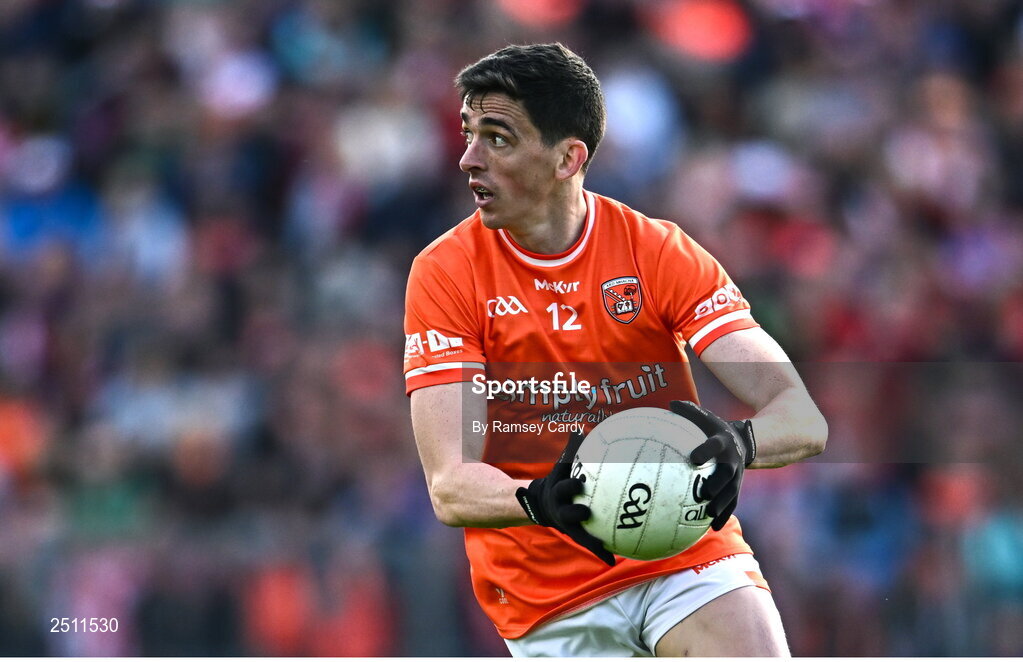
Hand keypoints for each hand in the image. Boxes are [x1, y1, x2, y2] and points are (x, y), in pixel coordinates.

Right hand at [515, 431, 615, 565]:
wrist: (542, 505)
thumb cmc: (558, 481)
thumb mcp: (560, 467)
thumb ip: (570, 450)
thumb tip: (578, 429)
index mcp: (558, 493)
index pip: (563, 488)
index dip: (571, 486)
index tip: (581, 482)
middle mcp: (561, 511)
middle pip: (568, 512)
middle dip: (577, 511)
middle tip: (587, 511)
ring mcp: (568, 526)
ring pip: (580, 535)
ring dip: (592, 542)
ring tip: (607, 549)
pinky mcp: (576, 535)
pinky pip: (589, 545)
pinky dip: (601, 553)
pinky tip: (614, 560)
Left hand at [669, 400, 756, 530]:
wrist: (742, 442)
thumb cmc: (714, 429)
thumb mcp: (705, 417)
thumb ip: (688, 412)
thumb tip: (669, 404)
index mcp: (722, 442)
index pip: (715, 445)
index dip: (706, 450)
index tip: (694, 457)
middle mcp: (732, 460)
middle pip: (728, 474)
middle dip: (717, 484)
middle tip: (705, 493)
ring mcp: (737, 476)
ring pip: (731, 492)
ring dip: (721, 505)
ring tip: (708, 515)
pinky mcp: (736, 488)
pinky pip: (731, 503)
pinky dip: (723, 515)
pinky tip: (713, 528)